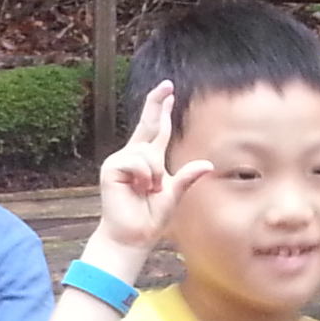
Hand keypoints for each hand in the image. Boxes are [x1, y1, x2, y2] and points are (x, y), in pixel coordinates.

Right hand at [90, 82, 211, 265]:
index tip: (169, 92)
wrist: (134, 235)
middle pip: (147, 123)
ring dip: (155, 173)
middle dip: (156, 104)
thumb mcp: (174, 194)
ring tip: (148, 190)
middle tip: (167, 85)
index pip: (155, 129)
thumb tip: (207, 164)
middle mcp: (132, 155)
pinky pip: (138, 162)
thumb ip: (187, 177)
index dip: (161, 110)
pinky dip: (145, 176)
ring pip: (148, 152)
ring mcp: (119, 160)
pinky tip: (139, 188)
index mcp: (147, 159)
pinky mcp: (112, 168)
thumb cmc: (151, 217)